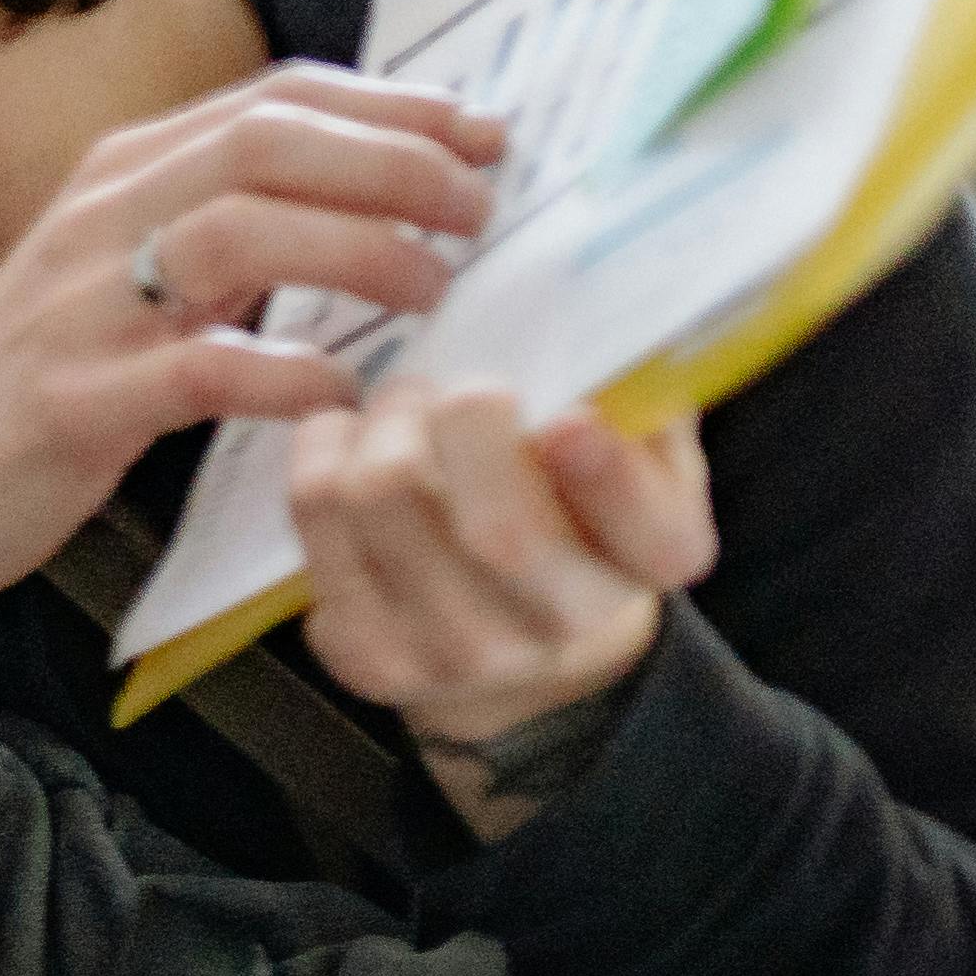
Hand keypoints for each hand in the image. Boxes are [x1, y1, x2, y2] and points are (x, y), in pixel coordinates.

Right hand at [0, 63, 505, 743]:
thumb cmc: (26, 399)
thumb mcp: (117, 286)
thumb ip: (216, 236)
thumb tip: (358, 206)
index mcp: (117, 176)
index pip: (275, 99)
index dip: (394, 107)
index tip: (485, 136)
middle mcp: (97, 220)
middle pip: (270, 143)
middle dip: (395, 163)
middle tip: (480, 209)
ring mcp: (78, 309)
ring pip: (242, 231)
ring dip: (359, 251)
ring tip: (434, 288)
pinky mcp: (70, 404)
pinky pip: (202, 369)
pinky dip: (288, 375)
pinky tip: (344, 392)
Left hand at [286, 385, 713, 830]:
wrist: (511, 624)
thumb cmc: (578, 496)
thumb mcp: (642, 434)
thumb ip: (636, 386)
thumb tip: (602, 315)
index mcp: (660, 556)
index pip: (650, 535)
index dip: (606, 481)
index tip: (568, 422)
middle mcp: (565, 625)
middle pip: (498, 532)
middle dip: (459, 423)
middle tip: (445, 385)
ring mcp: (462, 655)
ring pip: (384, 507)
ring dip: (378, 426)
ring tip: (395, 405)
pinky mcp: (369, 659)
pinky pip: (316, 528)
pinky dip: (320, 456)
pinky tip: (345, 442)